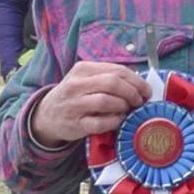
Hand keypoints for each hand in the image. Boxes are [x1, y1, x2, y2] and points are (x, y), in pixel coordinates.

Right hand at [32, 61, 150, 146]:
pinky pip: (100, 123)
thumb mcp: (86, 80)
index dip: (137, 81)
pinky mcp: (76, 124)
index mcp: (83, 69)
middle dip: (133, 93)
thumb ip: (109, 78)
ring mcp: (75, 104)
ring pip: (106, 101)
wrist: (47, 115)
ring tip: (128, 111)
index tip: (146, 91)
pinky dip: (114, 122)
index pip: (117, 70)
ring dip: (124, 107)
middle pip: (113, 83)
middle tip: (140, 102)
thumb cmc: (75, 96)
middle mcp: (77, 84)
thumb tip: (140, 85)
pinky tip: (118, 121)